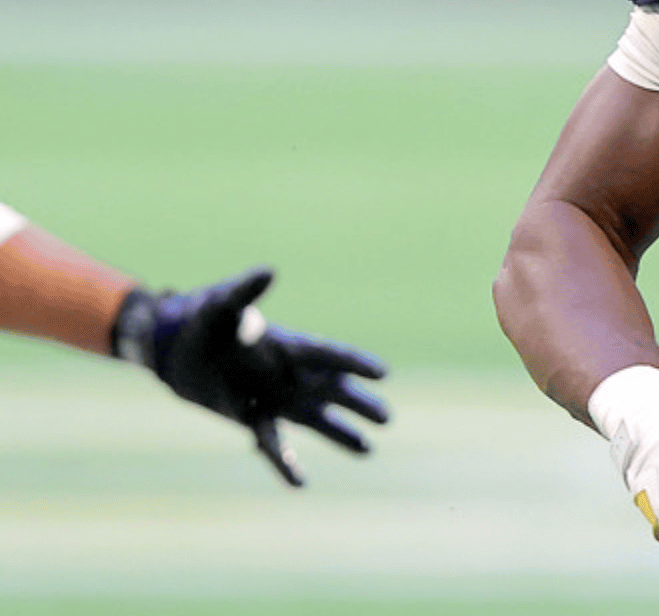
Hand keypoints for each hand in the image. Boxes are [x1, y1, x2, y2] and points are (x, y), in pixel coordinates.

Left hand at [115, 266, 389, 485]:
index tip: (383, 372)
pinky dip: (286, 463)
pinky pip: (274, 443)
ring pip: (316, 419)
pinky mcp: (253, 418)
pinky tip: (301, 483)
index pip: (328, 356)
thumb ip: (245, 293)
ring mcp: (276, 398)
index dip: (355, 363)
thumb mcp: (222, 304)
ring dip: (341, 434)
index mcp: (289, 346)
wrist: (174, 348)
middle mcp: (290, 374)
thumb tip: (269, 272)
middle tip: (387, 418)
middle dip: (359, 404)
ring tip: (368, 450)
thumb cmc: (202, 319)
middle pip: (333, 391)